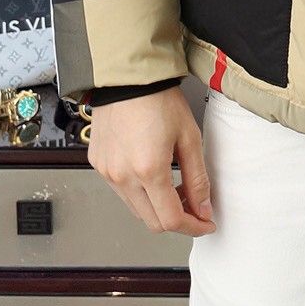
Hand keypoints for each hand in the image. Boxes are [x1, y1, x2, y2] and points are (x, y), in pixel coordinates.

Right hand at [87, 86, 215, 236]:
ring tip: (176, 187)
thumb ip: (197, 178)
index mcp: (148, 170)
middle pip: (151, 221)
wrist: (128, 78)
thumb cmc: (159, 100)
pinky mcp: (98, 165)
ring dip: (157, 207)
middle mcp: (122, 177)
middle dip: (177, 220)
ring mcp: (106, 173)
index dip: (193, 226)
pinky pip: (121, 192)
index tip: (206, 223)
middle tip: (195, 206)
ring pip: (135, 209)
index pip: (171, 220)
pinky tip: (153, 175)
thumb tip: (204, 208)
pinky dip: (140, 193)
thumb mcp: (189, 137)